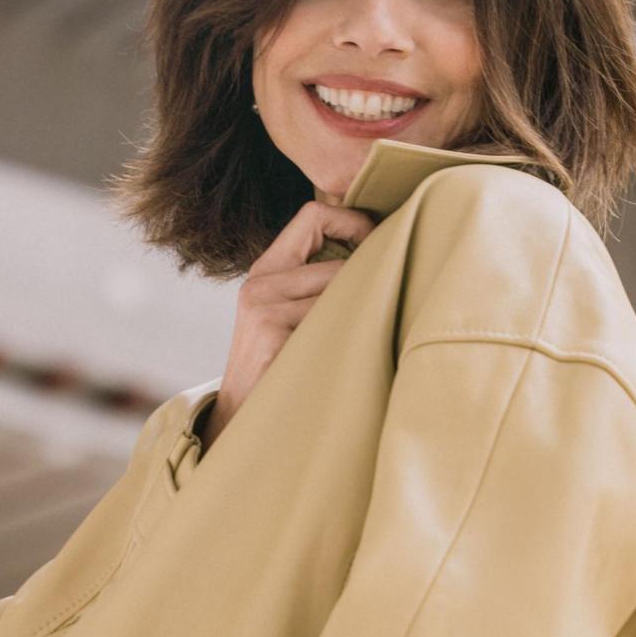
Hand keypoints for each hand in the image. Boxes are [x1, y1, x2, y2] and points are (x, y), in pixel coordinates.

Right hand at [200, 201, 375, 451]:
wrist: (245, 422)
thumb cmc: (285, 372)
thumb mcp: (294, 319)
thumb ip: (319, 286)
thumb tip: (383, 254)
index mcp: (268, 270)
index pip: (313, 214)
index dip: (352, 220)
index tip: (379, 243)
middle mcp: (261, 279)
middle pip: (325, 231)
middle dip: (364, 252)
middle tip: (390, 277)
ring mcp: (263, 301)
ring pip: (337, 276)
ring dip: (363, 295)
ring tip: (372, 322)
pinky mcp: (270, 326)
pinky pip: (331, 309)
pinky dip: (352, 324)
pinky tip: (352, 349)